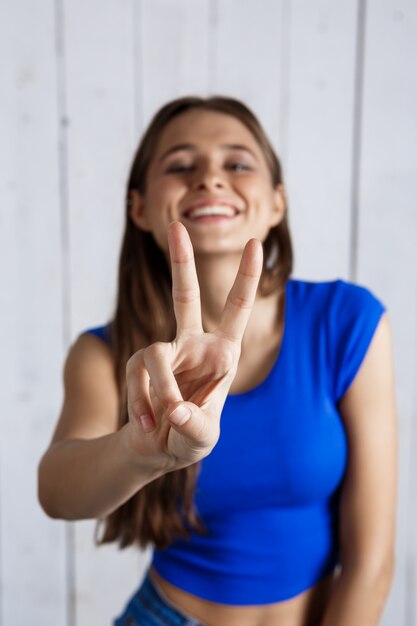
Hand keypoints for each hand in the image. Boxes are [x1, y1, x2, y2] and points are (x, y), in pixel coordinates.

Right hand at [125, 221, 262, 468]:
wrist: (158, 448)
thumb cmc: (190, 437)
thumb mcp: (203, 438)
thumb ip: (194, 426)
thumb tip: (174, 409)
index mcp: (222, 353)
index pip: (236, 310)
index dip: (246, 277)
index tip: (254, 243)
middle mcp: (193, 344)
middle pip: (183, 296)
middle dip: (181, 261)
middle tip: (175, 225)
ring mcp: (164, 351)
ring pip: (154, 355)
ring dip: (158, 392)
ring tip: (162, 421)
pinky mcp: (138, 364)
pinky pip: (136, 376)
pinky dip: (141, 404)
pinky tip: (148, 423)